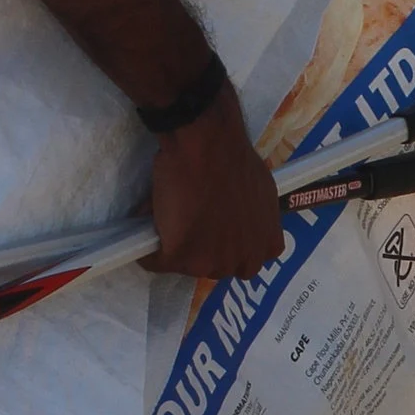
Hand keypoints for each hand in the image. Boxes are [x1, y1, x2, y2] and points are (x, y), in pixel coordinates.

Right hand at [145, 93, 284, 278]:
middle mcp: (243, 260)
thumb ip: (253, 218)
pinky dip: (149, 250)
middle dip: (204, 250)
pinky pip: (156, 262)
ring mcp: (211, 262)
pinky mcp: (180, 257)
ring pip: (186, 267)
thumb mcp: (261, 193)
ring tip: (169, 220)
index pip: (248, 263)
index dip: (229, 248)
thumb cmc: (234, 160)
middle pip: (216, 268)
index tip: (218, 233)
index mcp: (266, 245)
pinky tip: (147, 228)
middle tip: (191, 225)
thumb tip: (234, 222)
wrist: (207, 146)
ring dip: (176, 249)